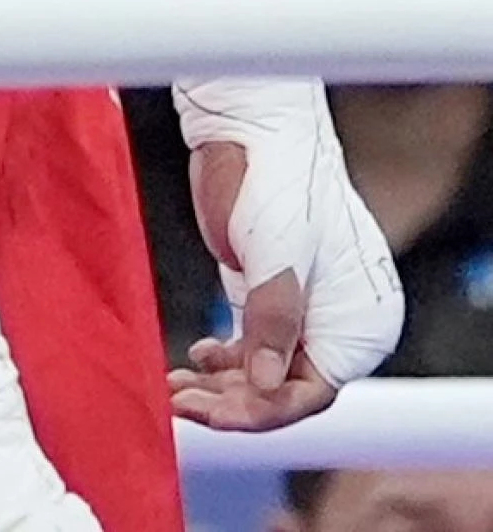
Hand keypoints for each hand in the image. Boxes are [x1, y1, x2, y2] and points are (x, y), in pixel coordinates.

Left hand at [167, 142, 339, 431]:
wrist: (252, 121)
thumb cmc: (278, 174)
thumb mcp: (277, 248)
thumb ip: (272, 318)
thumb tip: (262, 385)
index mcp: (360, 320)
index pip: (310, 392)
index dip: (260, 410)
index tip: (210, 413)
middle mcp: (336, 322)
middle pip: (282, 388)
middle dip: (230, 402)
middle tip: (178, 401)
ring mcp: (300, 308)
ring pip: (262, 373)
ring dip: (220, 387)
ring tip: (174, 388)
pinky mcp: (266, 291)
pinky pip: (250, 347)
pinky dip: (222, 362)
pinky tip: (194, 357)